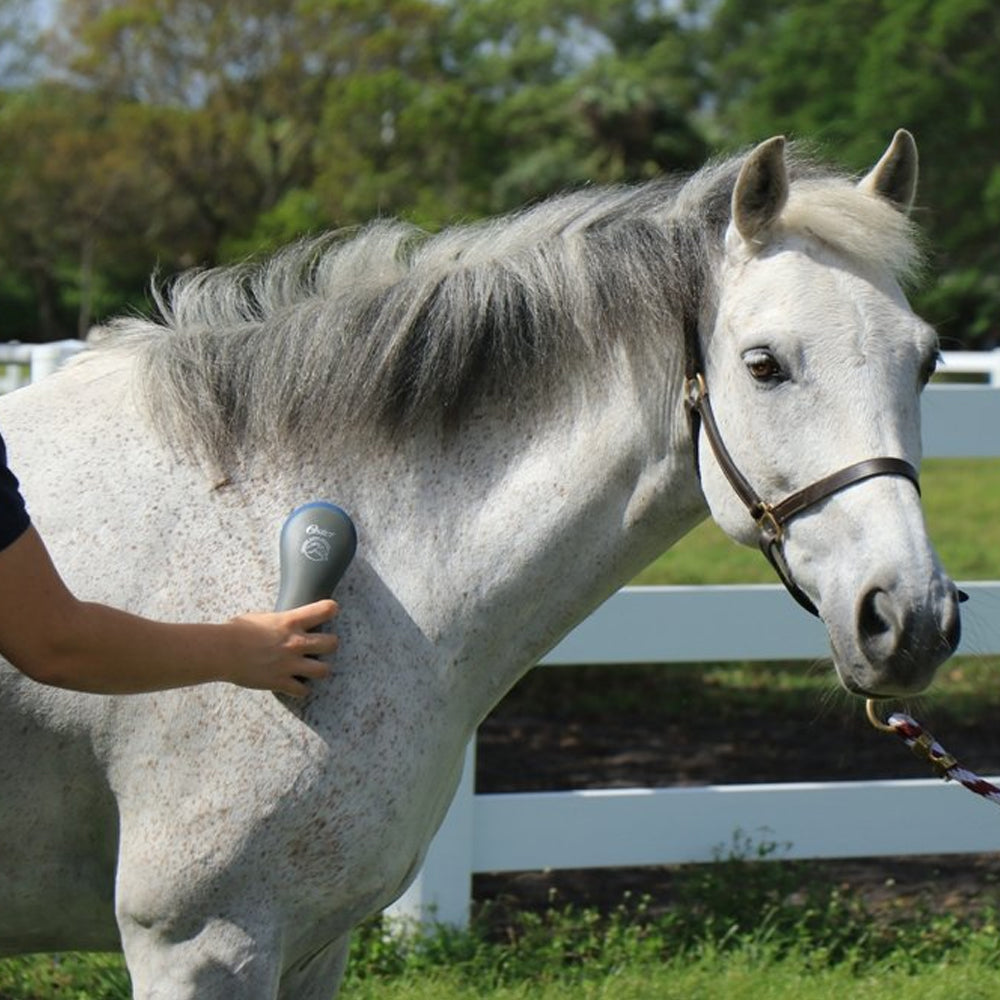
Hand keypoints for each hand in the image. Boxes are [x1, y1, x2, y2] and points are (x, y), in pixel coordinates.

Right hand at [224, 599, 339, 697]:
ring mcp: (290, 664)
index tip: (330, 611)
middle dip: (330, 645)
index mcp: (291, 621)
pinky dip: (301, 689)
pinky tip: (296, 685)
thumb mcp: (262, 618)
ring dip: (320, 669)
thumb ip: (279, 622)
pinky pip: (302, 690)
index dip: (331, 610)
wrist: (222, 651)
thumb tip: (282, 623)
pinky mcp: (281, 682)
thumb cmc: (236, 630)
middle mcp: (296, 642)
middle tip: (321, 646)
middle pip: (332, 643)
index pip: (326, 609)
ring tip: (313, 668)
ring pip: (324, 670)